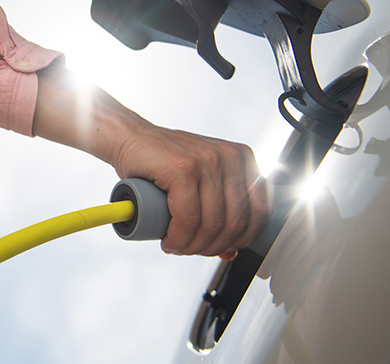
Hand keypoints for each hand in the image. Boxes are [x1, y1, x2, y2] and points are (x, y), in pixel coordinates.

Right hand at [111, 126, 269, 258]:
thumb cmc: (163, 162)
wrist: (129, 139)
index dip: (240, 240)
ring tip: (177, 247)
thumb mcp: (200, 184)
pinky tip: (169, 240)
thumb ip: (219, 211)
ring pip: (211, 223)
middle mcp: (229, 157)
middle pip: (234, 222)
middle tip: (190, 250)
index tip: (218, 248)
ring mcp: (207, 161)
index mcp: (242, 159)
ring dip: (192, 246)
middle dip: (212, 247)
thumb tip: (231, 251)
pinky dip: (178, 237)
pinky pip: (187, 218)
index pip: (259, 213)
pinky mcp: (183, 168)